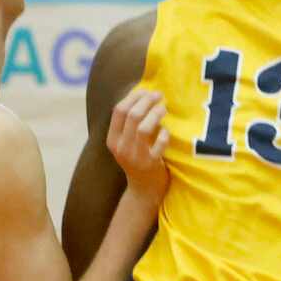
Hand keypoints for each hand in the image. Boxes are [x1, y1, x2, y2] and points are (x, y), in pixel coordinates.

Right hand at [107, 89, 168, 208]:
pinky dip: (165, 134)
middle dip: (147, 101)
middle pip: (132, 116)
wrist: (144, 189)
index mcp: (112, 139)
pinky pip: (159, 144)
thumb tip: (143, 96)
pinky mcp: (150, 164)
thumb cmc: (139, 159)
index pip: (118, 111)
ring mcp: (135, 156)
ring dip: (156, 114)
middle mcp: (121, 147)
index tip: (147, 90)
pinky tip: (167, 132)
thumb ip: (130, 125)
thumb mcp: (127, 143)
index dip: (133, 97)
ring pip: (144, 128)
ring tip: (164, 108)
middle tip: (159, 95)